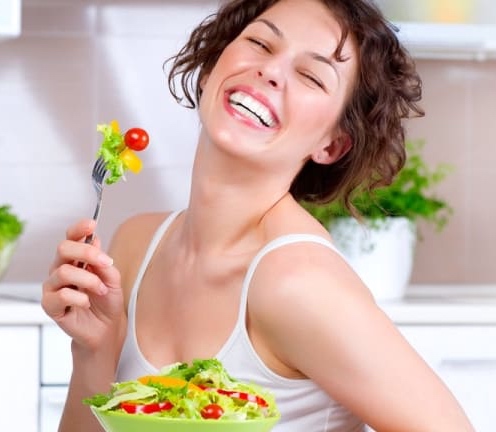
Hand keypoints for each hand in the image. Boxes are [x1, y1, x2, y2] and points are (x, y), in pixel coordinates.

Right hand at [42, 219, 124, 352]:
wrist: (106, 329)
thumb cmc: (107, 302)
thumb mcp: (113, 279)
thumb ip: (103, 262)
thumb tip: (95, 241)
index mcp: (76, 260)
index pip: (71, 238)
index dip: (79, 229)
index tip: (92, 224)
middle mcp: (61, 270)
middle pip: (63, 249)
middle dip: (86, 252)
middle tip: (105, 262)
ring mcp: (54, 287)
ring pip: (63, 272)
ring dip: (89, 280)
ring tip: (101, 289)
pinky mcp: (51, 306)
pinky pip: (62, 295)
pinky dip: (80, 297)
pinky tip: (88, 302)